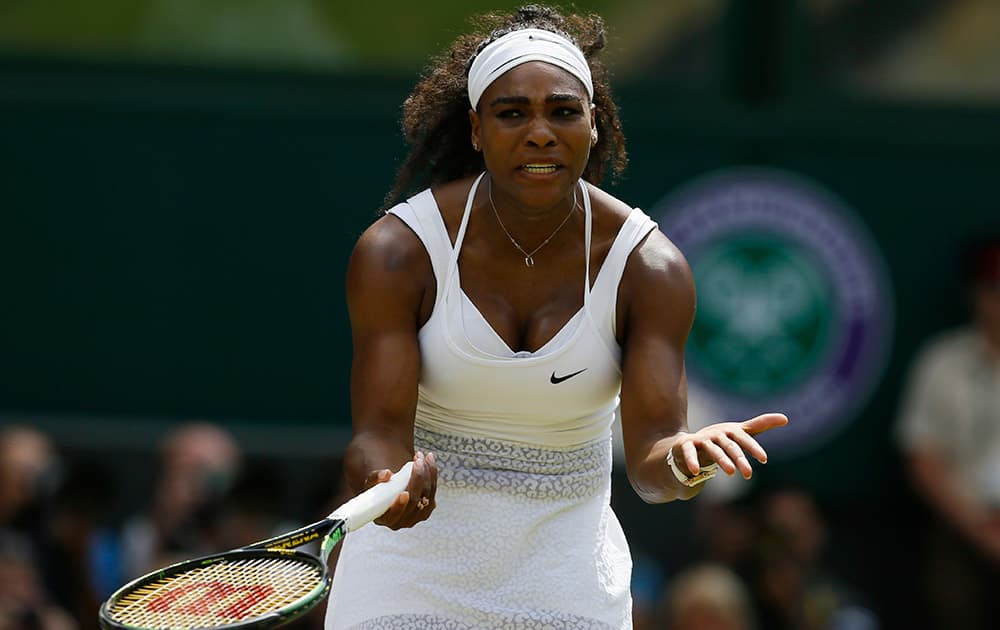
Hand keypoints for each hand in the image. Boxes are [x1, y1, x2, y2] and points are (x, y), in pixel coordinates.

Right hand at [366, 451, 437, 528]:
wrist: (389, 490)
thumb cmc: (377, 489)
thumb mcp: (371, 484)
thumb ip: (376, 478)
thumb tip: (386, 474)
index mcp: (386, 519)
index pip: (395, 516)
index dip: (400, 506)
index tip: (404, 493)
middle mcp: (403, 521)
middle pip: (415, 502)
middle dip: (418, 479)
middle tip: (417, 462)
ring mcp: (417, 516)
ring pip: (427, 495)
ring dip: (428, 474)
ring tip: (423, 457)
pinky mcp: (428, 508)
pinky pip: (433, 491)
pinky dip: (432, 474)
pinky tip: (429, 461)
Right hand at [672, 413, 787, 479]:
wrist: (689, 443)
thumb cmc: (720, 439)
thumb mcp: (740, 432)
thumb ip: (761, 425)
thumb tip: (787, 418)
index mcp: (730, 431)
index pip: (744, 439)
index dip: (753, 448)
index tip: (764, 459)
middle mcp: (716, 434)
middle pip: (730, 446)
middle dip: (740, 459)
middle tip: (749, 474)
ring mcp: (701, 439)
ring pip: (713, 451)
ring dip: (722, 461)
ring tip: (731, 473)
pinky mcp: (686, 446)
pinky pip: (689, 453)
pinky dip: (692, 461)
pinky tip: (695, 472)